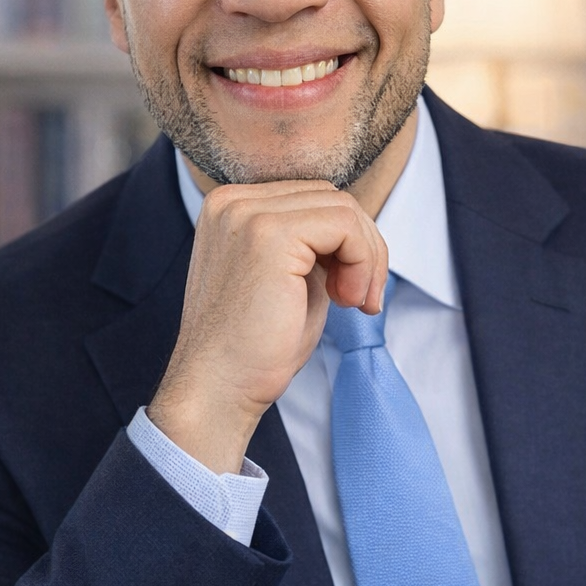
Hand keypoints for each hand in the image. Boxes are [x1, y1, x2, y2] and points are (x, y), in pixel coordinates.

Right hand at [148, 180, 387, 473]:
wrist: (218, 388)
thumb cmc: (254, 347)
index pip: (312, 198)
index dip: (345, 243)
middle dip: (362, 248)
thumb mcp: (287, 278)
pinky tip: (347, 301)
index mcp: (230, 207)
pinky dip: (363, 262)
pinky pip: (345, 225)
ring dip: (366, 258)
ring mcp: (247, 213)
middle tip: (360, 300)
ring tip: (354, 303)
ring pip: (343, 208)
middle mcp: (231, 201)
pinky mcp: (268, 234)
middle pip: (331, 196)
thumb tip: (358, 227)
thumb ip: (312, 245)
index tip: (348, 292)